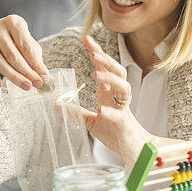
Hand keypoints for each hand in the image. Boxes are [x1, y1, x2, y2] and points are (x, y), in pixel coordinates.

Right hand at [0, 15, 49, 90]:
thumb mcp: (27, 48)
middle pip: (12, 55)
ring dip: (13, 77)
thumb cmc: (14, 43)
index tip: (44, 77)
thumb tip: (46, 78)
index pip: (26, 46)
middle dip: (26, 72)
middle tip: (37, 84)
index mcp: (13, 21)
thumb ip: (36, 61)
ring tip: (26, 86)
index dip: (35, 64)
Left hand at [74, 35, 152, 166]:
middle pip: (118, 73)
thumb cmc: (115, 132)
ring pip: (124, 89)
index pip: (105, 68)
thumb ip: (77, 112)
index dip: (98, 52)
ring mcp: (123, 110)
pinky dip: (111, 112)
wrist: (134, 150)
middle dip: (106, 61)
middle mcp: (118, 98)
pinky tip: (102, 109)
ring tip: (97, 74)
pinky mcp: (124, 126)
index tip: (87, 39)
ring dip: (111, 79)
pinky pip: (119, 116)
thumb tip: (57, 105)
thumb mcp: (91, 121)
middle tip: (93, 53)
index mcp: (109, 93)